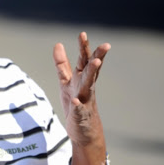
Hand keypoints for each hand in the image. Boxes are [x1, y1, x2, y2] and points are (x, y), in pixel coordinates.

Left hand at [53, 32, 109, 147]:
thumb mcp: (66, 81)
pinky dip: (79, 105)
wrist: (83, 130)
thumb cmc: (75, 102)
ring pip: (89, 85)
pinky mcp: (80, 115)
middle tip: (105, 45)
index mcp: (81, 78)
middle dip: (97, 57)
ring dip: (92, 73)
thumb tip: (58, 44)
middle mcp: (86, 87)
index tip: (82, 34)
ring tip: (95, 62)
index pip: (83, 60)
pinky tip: (77, 101)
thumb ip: (62, 64)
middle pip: (91, 69)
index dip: (83, 47)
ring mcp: (85, 100)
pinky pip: (80, 109)